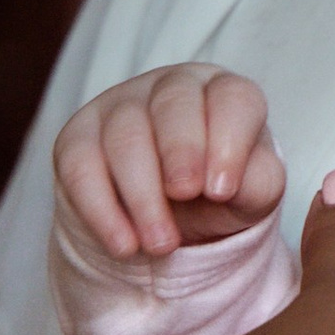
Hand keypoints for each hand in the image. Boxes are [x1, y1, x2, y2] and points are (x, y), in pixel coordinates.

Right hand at [55, 62, 285, 258]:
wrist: (169, 222)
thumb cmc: (218, 195)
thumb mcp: (252, 193)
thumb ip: (258, 183)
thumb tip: (227, 183)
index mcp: (223, 94)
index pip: (233, 98)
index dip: (229, 140)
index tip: (222, 189)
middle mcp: (171, 88)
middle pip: (173, 103)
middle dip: (180, 152)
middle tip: (186, 196)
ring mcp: (119, 107)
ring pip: (124, 136)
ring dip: (143, 195)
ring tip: (162, 244)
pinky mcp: (77, 138)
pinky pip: (80, 166)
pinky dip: (102, 211)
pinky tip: (125, 245)